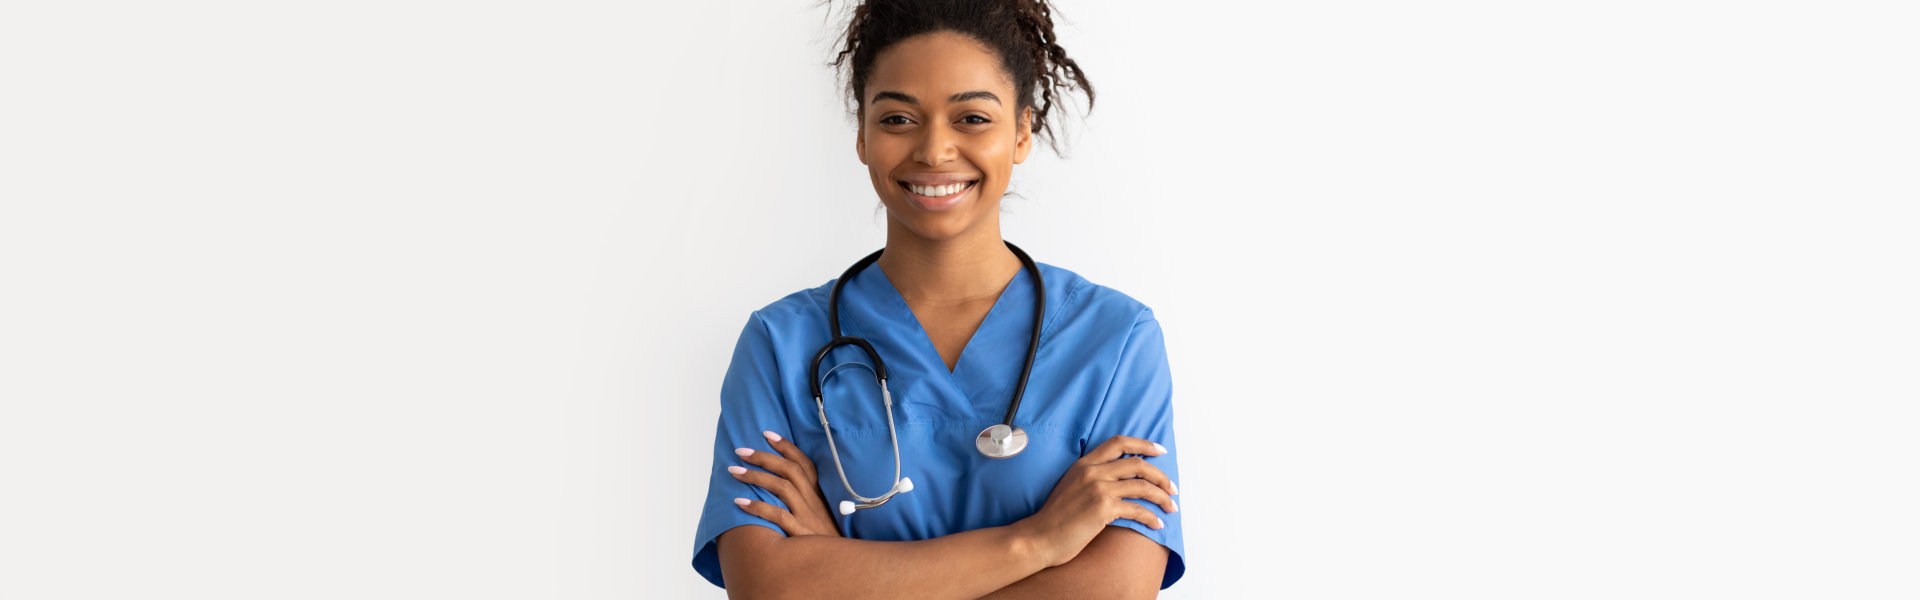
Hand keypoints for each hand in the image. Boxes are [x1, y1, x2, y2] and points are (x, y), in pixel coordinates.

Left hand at [728, 430, 842, 537]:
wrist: (839, 563)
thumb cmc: (824, 539)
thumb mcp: (820, 514)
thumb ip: (805, 498)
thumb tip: (779, 483)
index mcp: (819, 494)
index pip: (804, 463)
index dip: (786, 447)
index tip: (766, 434)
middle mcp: (814, 501)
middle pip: (789, 471)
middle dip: (763, 457)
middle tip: (740, 451)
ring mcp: (808, 516)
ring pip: (782, 488)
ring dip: (756, 477)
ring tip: (734, 471)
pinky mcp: (801, 533)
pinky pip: (778, 516)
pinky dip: (758, 507)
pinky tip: (739, 502)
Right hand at [1014, 435, 1177, 567]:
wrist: (1038, 538)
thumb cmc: (1055, 519)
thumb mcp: (1070, 487)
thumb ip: (1090, 479)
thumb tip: (1118, 482)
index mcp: (1084, 464)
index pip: (1119, 442)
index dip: (1144, 444)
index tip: (1160, 451)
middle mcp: (1092, 471)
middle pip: (1138, 463)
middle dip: (1161, 475)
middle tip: (1172, 488)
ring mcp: (1098, 489)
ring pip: (1142, 485)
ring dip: (1162, 496)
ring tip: (1171, 507)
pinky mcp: (1102, 508)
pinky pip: (1137, 509)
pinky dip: (1151, 516)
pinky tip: (1157, 523)